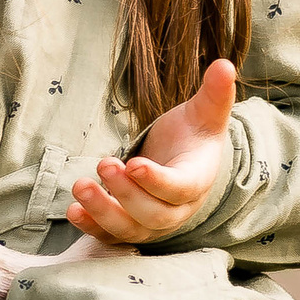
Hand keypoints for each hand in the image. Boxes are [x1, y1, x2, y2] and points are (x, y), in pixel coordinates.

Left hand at [65, 58, 237, 245]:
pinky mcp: (129, 227)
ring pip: (130, 229)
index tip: (134, 163)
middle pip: (153, 214)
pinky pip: (110, 236)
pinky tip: (73, 210)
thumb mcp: (204, 113)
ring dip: (103, 212)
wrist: (182, 163)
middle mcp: (175, 210)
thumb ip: (215, 93)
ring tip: (80, 186)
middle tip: (103, 164)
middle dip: (126, 193)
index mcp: (195, 181)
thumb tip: (226, 64)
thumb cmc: (192, 137)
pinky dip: (92, 227)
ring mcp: (151, 223)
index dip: (157, 180)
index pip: (179, 188)